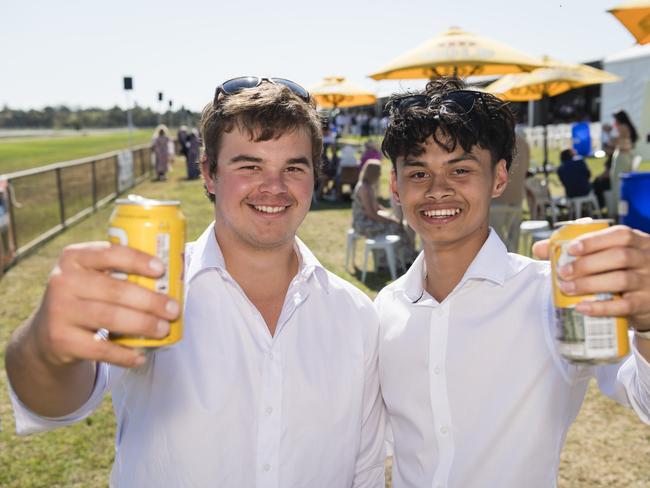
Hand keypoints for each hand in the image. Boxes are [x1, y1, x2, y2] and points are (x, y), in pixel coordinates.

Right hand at [28, 242, 179, 368]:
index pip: (109, 253)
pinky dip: (124, 354)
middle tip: (173, 309)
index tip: (161, 270)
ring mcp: (59, 311)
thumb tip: (171, 278)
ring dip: (143, 324)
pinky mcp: (61, 340)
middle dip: (150, 301)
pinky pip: (100, 349)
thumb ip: (119, 272)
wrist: (47, 333)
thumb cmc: (86, 298)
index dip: (137, 261)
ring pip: (110, 318)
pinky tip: (141, 356)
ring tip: (163, 329)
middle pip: (115, 290)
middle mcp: (62, 281)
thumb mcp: (92, 277)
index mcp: (74, 257)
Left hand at [533, 225, 649, 329]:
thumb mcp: (608, 256)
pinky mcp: (645, 304)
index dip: (595, 240)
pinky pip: (624, 306)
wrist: (649, 300)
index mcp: (638, 242)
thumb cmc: (623, 271)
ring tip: (567, 288)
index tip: (571, 248)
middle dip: (587, 264)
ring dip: (589, 284)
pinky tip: (582, 307)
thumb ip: (577, 250)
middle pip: (620, 256)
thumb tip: (540, 249)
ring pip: (622, 280)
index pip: (621, 235)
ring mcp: (648, 282)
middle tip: (563, 272)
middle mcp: (647, 259)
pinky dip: (601, 307)